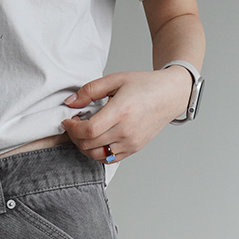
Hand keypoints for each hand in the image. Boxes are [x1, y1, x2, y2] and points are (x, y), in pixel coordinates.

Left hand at [60, 66, 192, 163]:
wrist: (170, 96)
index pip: (89, 130)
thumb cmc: (145, 85)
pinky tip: (95, 140)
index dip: (73, 128)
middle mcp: (127, 131)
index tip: (68, 120)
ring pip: (96, 155)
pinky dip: (96, 153)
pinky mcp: (134, 149)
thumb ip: (90, 90)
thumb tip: (70, 103)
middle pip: (89, 144)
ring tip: (82, 133)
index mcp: (122, 111)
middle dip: (74, 136)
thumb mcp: (116, 79)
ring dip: (83, 146)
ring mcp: (131, 143)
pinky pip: (109, 159)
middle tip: (73, 125)